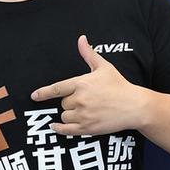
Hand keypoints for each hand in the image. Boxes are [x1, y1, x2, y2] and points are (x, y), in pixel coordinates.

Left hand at [30, 35, 149, 135]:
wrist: (134, 106)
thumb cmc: (119, 85)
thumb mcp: (103, 67)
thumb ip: (88, 54)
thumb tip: (81, 39)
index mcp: (81, 84)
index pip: (57, 88)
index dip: (43, 93)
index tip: (34, 96)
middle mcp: (80, 100)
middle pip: (63, 103)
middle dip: (70, 102)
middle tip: (85, 100)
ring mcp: (83, 115)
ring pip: (64, 116)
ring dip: (69, 114)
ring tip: (84, 111)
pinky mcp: (88, 128)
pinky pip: (67, 130)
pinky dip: (59, 128)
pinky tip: (55, 126)